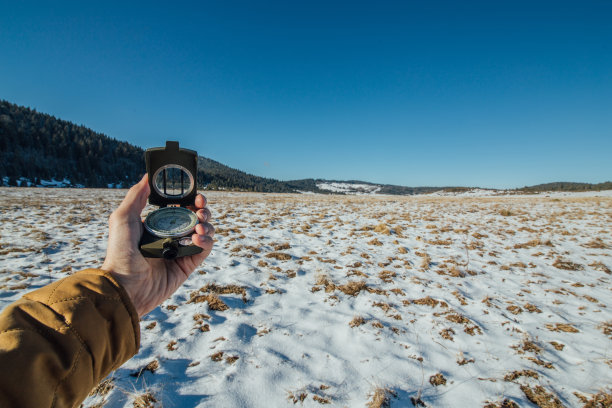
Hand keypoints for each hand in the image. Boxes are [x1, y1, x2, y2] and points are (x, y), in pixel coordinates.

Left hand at [101, 174, 214, 315]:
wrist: (125, 287)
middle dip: (203, 210)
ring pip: (205, 232)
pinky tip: (198, 238)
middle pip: (196, 217)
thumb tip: (147, 176)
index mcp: (158, 224)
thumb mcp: (122, 218)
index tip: (196, 195)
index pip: (181, 207)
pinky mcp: (187, 265)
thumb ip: (136, 196)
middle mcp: (171, 236)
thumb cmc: (120, 253)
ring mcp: (181, 250)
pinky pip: (204, 250)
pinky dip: (206, 242)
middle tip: (200, 209)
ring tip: (199, 226)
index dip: (191, 199)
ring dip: (207, 225)